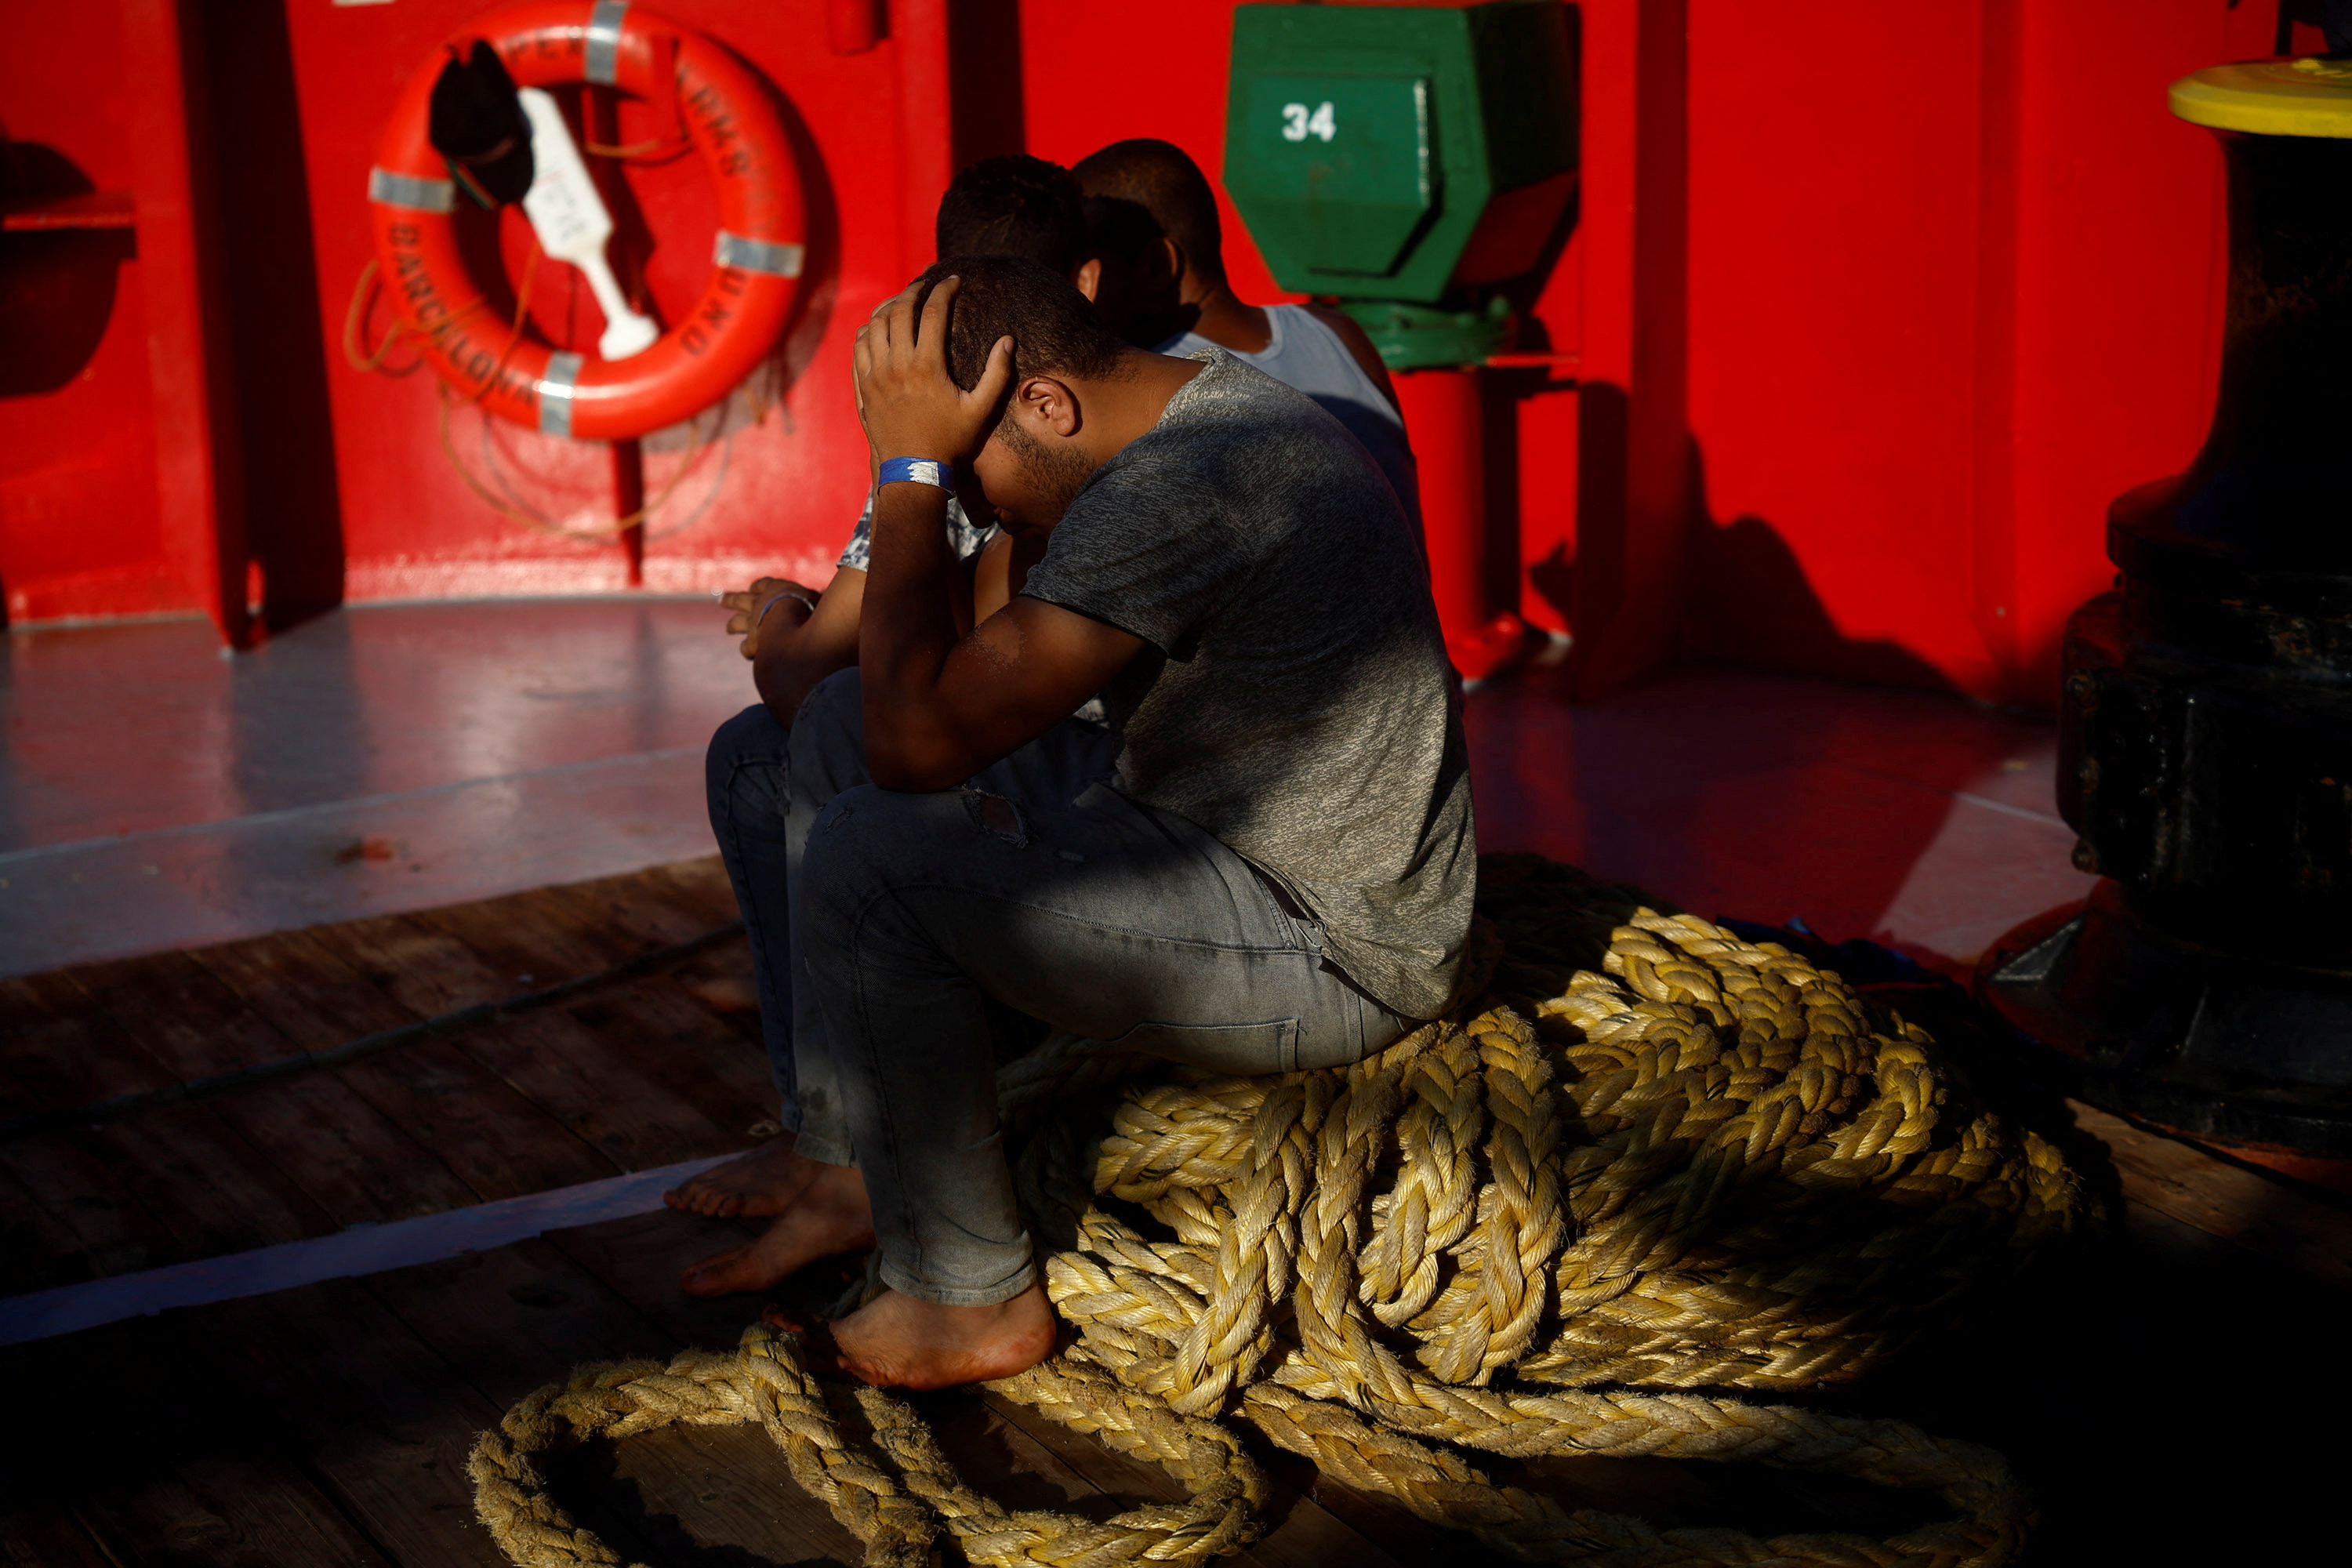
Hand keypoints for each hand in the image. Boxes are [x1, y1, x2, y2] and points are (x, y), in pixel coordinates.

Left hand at [718, 576, 815, 658]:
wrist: (795, 623)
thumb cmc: (813, 607)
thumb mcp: (819, 598)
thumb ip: (820, 596)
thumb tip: (827, 593)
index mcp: (775, 588)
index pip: (763, 585)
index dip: (759, 587)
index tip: (753, 588)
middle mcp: (759, 603)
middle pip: (740, 600)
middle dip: (731, 600)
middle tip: (722, 600)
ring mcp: (753, 623)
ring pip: (736, 622)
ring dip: (733, 625)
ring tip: (729, 628)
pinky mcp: (753, 642)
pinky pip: (745, 647)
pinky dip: (747, 649)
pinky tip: (749, 653)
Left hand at [852, 277, 1012, 468]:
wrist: (912, 471)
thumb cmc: (950, 442)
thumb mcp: (980, 411)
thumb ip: (997, 375)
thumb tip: (1008, 341)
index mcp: (926, 366)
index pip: (933, 312)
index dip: (944, 290)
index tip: (953, 280)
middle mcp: (896, 365)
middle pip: (899, 310)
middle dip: (914, 290)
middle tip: (926, 285)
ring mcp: (874, 375)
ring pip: (874, 324)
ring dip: (889, 307)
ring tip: (904, 303)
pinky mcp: (862, 386)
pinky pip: (859, 346)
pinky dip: (869, 330)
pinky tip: (881, 329)